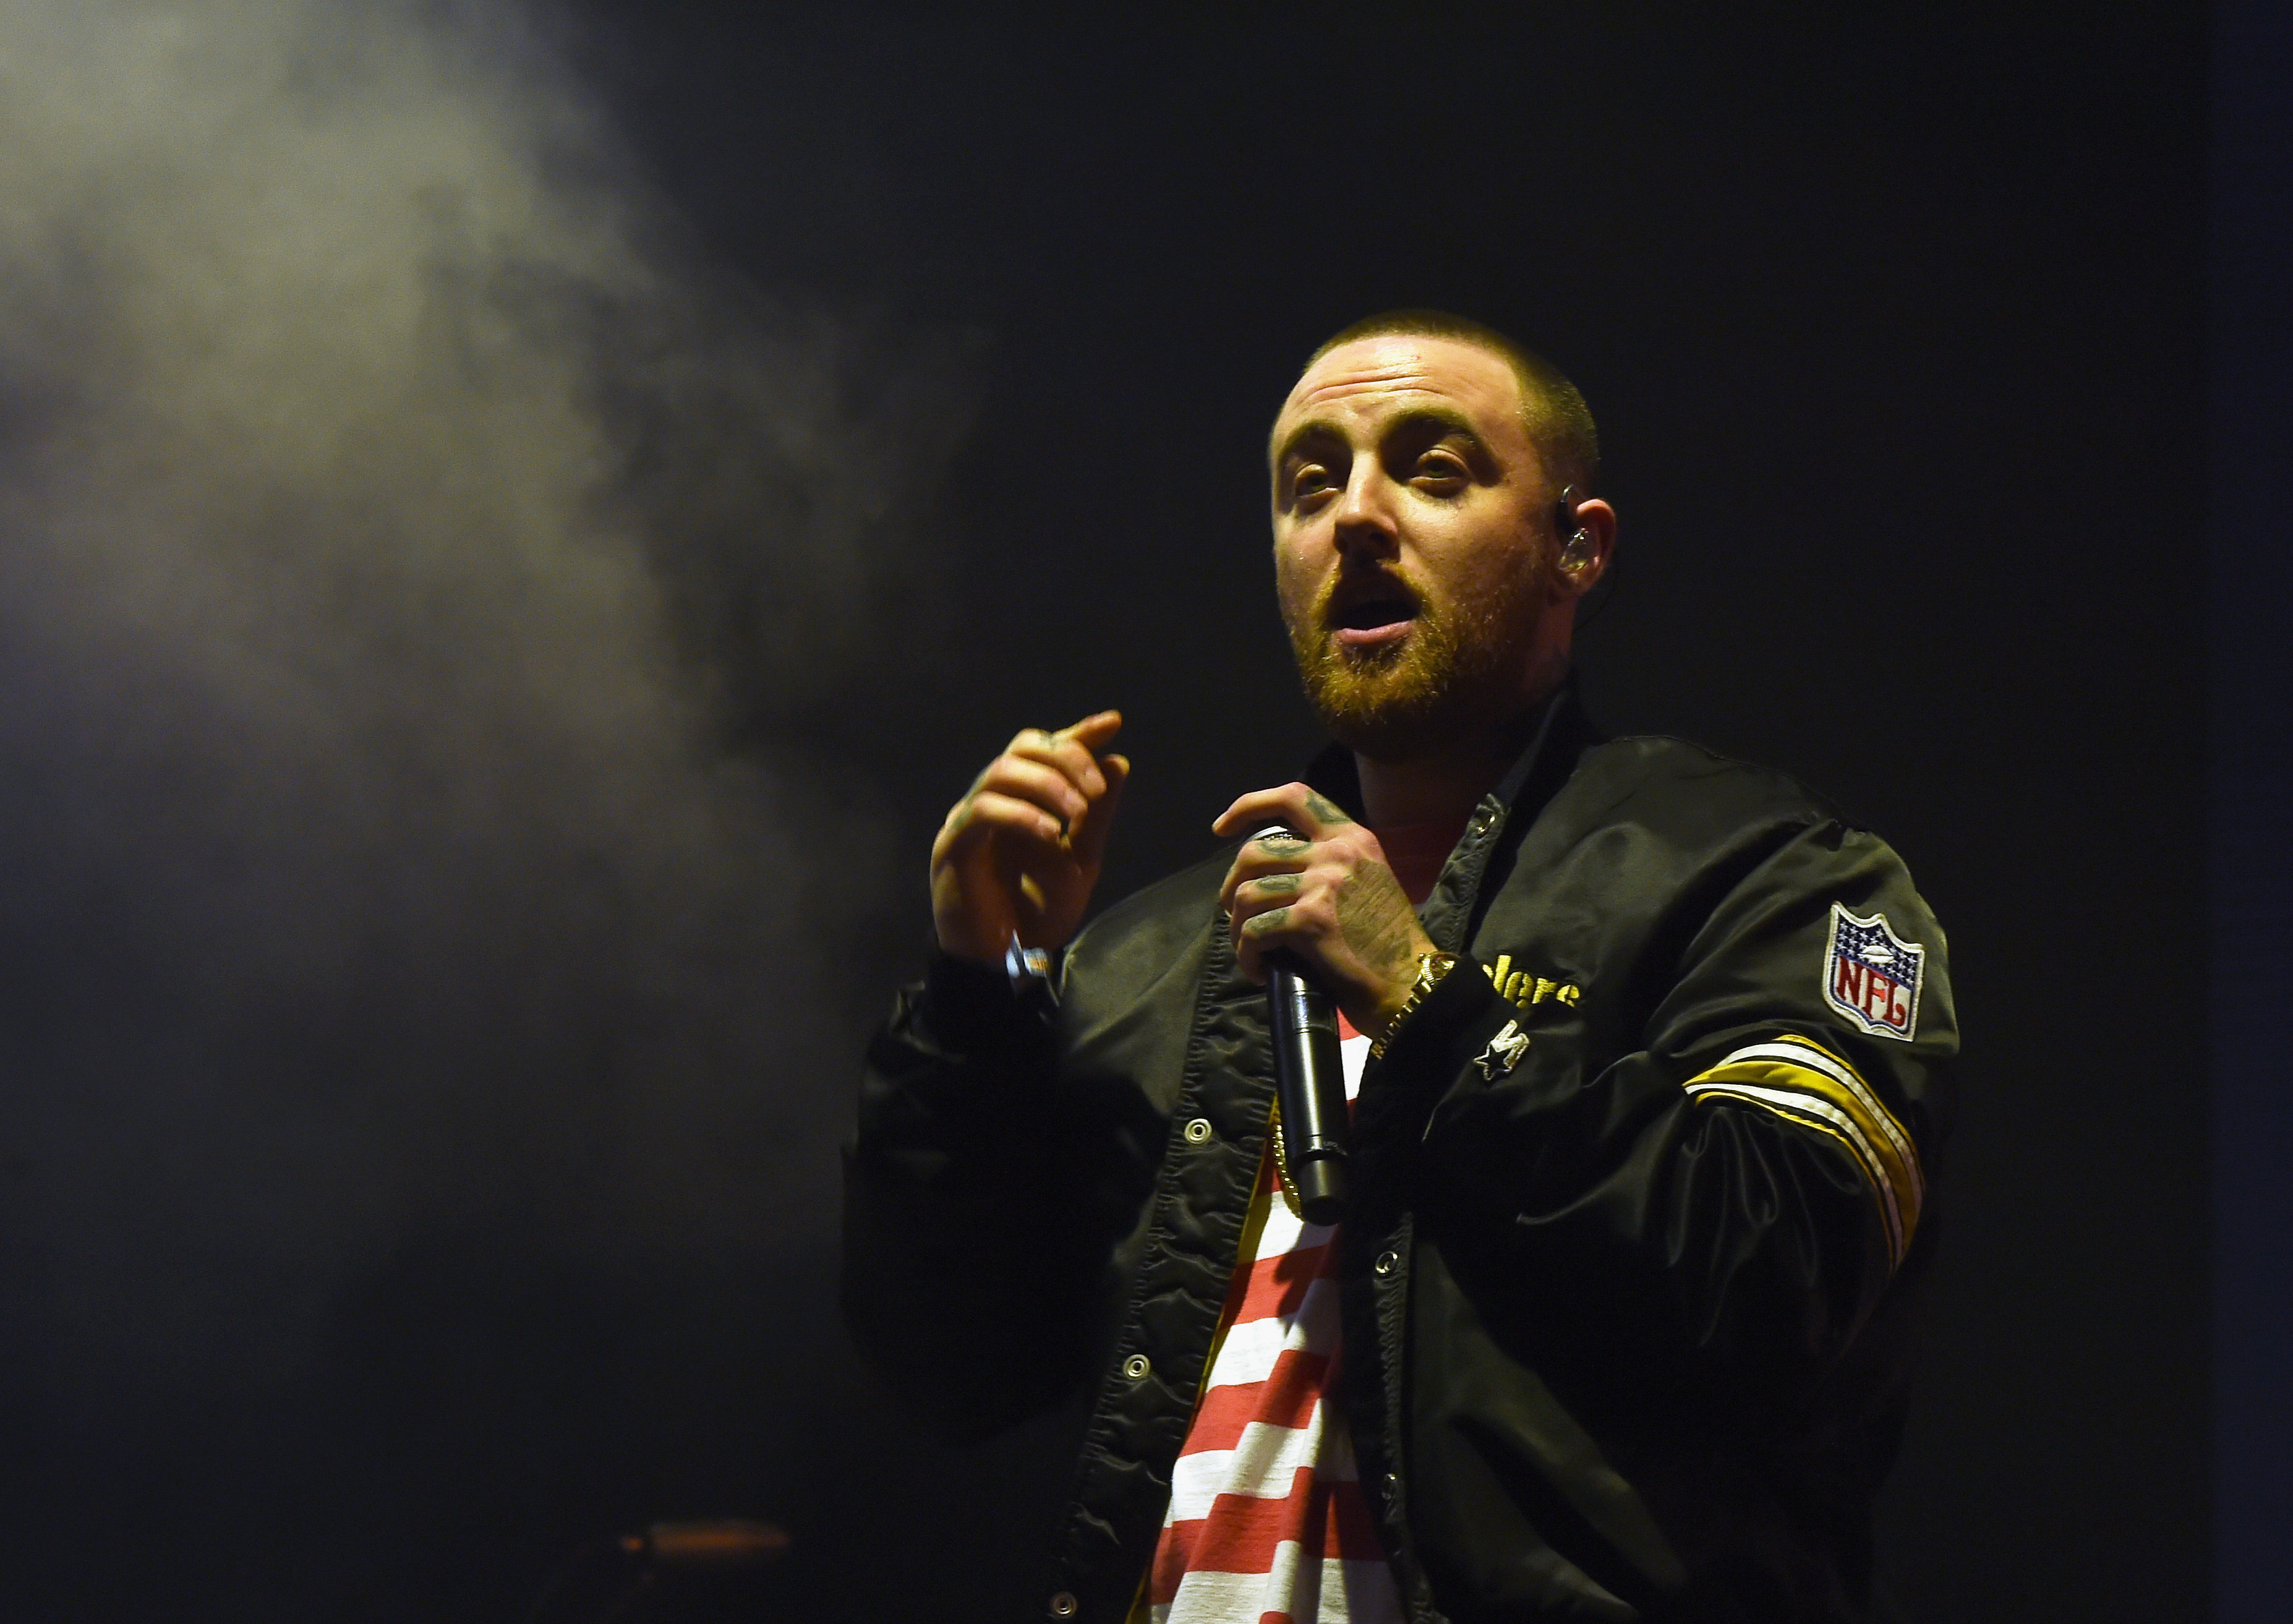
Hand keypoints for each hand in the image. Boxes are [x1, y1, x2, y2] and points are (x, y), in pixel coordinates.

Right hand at [932, 711, 1129, 963]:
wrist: (1004, 965)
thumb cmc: (1036, 914)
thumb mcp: (1081, 862)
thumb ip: (1096, 816)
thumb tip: (1117, 762)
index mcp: (1021, 800)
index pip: (1044, 750)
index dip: (1078, 733)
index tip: (1113, 723)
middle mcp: (991, 801)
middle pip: (1022, 748)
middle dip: (1066, 758)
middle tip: (1096, 789)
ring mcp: (968, 820)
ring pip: (1001, 771)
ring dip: (1047, 784)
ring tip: (1078, 813)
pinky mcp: (953, 846)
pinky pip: (983, 811)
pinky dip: (1022, 814)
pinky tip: (1051, 833)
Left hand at [1211, 783, 1435, 1039]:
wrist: (1412, 983)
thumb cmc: (1386, 942)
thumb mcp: (1366, 881)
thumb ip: (1327, 864)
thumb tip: (1270, 872)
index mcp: (1351, 837)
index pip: (1293, 798)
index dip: (1248, 805)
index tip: (1222, 827)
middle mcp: (1337, 852)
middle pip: (1254, 854)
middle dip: (1230, 886)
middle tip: (1233, 914)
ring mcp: (1323, 884)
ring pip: (1246, 894)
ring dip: (1237, 928)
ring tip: (1251, 950)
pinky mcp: (1310, 921)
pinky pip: (1254, 932)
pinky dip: (1247, 955)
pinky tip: (1260, 971)